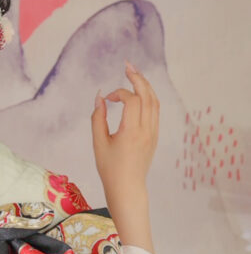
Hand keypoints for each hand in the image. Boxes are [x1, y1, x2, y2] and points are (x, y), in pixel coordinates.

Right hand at [91, 61, 159, 194]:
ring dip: (145, 85)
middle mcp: (146, 130)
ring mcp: (153, 133)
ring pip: (155, 102)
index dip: (118, 93)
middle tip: (127, 65)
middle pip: (147, 95)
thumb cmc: (110, 168)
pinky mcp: (154, 136)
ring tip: (135, 74)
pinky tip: (139, 93)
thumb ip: (98, 118)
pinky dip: (148, 97)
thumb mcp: (99, 143)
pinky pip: (155, 111)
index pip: (131, 100)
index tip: (106, 98)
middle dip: (138, 78)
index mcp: (131, 132)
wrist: (127, 187)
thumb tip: (100, 97)